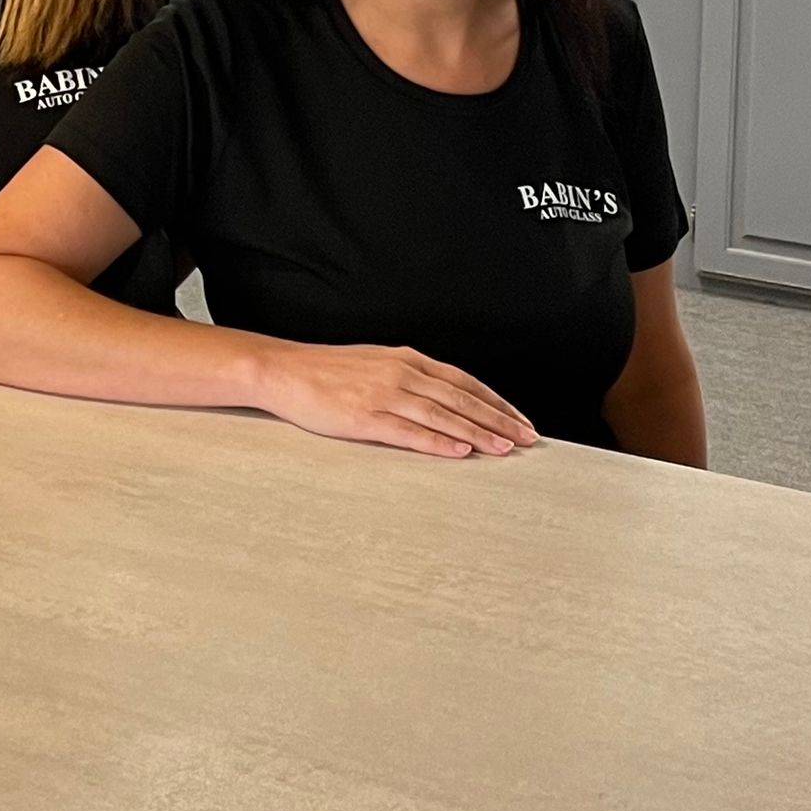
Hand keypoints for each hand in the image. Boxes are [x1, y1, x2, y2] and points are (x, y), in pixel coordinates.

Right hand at [251, 340, 535, 458]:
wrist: (283, 370)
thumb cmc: (325, 371)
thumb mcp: (375, 364)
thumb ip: (409, 377)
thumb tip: (442, 397)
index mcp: (406, 359)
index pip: (464, 381)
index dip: (496, 401)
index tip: (520, 419)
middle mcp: (401, 373)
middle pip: (462, 398)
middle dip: (499, 420)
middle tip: (528, 438)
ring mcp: (384, 394)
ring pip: (443, 415)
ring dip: (478, 433)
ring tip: (504, 448)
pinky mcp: (365, 417)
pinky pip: (410, 431)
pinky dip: (439, 441)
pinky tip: (460, 451)